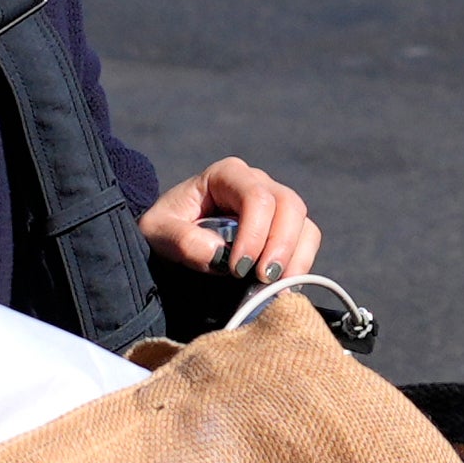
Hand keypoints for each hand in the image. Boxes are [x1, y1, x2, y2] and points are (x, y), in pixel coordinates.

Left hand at [141, 159, 320, 281]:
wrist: (170, 237)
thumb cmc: (164, 228)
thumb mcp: (156, 231)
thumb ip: (182, 240)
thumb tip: (219, 256)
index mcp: (227, 175)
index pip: (256, 196)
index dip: (255, 232)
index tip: (237, 269)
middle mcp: (258, 183)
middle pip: (289, 205)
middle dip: (281, 245)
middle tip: (263, 279)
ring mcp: (276, 204)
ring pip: (304, 224)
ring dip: (295, 258)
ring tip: (275, 287)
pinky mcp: (284, 229)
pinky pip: (306, 242)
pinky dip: (299, 265)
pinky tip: (281, 286)